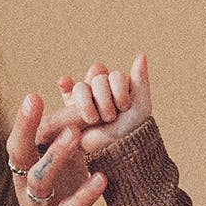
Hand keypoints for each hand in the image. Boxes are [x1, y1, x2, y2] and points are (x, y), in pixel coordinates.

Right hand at [7, 94, 106, 205]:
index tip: (34, 96)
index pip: (19, 143)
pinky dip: (85, 194)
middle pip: (19, 155)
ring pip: (40, 180)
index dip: (24, 121)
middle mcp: (26, 191)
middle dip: (25, 128)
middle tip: (39, 101)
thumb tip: (76, 109)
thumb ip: (67, 147)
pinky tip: (102, 178)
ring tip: (78, 136)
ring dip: (57, 155)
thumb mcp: (65, 177)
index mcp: (26, 175)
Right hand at [36, 53, 151, 153]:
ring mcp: (87, 98)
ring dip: (88, 102)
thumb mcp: (141, 106)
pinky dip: (66, 86)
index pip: (114, 76)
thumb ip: (140, 80)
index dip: (118, 90)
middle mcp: (103, 90)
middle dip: (105, 99)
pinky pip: (67, 90)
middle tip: (110, 117)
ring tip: (94, 120)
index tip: (124, 106)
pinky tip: (64, 82)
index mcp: (119, 87)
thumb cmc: (132, 131)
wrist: (114, 151)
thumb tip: (141, 54)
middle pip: (98, 79)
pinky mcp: (72, 107)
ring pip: (82, 87)